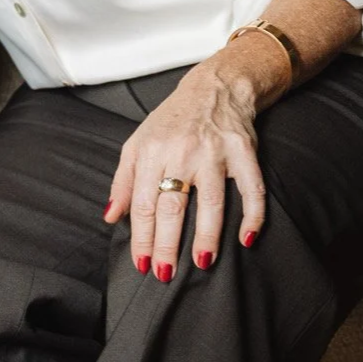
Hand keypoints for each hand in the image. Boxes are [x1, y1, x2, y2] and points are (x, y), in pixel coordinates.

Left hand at [103, 61, 267, 279]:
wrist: (213, 87)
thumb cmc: (171, 121)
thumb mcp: (137, 144)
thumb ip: (122, 181)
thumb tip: (109, 216)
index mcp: (151, 152)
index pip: (143, 203)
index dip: (141, 236)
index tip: (141, 262)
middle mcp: (182, 152)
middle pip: (172, 207)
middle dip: (167, 244)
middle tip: (165, 273)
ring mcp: (215, 152)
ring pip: (211, 203)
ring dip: (206, 236)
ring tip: (202, 264)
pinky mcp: (243, 153)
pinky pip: (251, 189)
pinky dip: (253, 215)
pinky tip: (246, 239)